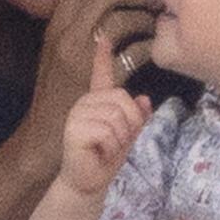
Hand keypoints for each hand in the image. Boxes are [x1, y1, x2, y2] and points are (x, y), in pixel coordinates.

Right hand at [18, 0, 160, 173]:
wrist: (45, 140)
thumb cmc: (58, 97)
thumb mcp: (61, 56)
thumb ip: (81, 31)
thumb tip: (111, 11)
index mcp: (55, 25)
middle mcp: (64, 34)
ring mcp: (81, 56)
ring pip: (120, 19)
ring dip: (144, 18)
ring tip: (158, 23)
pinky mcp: (98, 78)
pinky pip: (133, 53)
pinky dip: (149, 47)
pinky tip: (157, 50)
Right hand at [58, 37, 152, 195]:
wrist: (88, 182)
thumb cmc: (106, 158)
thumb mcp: (128, 135)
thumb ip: (137, 117)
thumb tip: (145, 99)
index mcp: (97, 101)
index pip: (101, 74)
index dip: (102, 56)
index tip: (104, 36)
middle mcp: (85, 102)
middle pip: (122, 100)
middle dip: (129, 125)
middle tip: (114, 142)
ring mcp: (77, 114)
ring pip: (117, 117)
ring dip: (119, 139)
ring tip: (105, 148)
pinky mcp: (74, 128)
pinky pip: (107, 131)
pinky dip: (110, 147)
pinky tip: (98, 152)